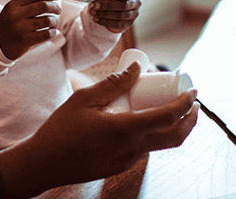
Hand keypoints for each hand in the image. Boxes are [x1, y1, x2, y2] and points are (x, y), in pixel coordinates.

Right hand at [0, 0, 60, 59]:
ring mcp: (21, 28)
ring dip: (55, 21)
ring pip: (47, 20)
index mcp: (13, 5)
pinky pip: (46, 34)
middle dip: (55, 7)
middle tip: (58, 10)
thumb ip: (29, 3)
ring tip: (54, 22)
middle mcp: (16, 15)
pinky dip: (53, 32)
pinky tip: (52, 31)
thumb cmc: (9, 24)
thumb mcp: (13, 10)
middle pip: (43, 6)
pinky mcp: (26, 40)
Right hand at [0, 61, 198, 198]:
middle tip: (192, 104)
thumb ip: (113, 84)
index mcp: (125, 129)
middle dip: (190, 121)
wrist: (43, 164)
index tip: (193, 91)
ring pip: (160, 145)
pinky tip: (141, 120)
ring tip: (168, 107)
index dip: (185, 103)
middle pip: (174, 138)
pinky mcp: (120, 166)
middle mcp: (132, 149)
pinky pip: (144, 149)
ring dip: (171, 127)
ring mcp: (127, 161)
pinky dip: (152, 134)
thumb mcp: (84, 99)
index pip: (168, 117)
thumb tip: (137, 68)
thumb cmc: (60, 130)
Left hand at [87, 0, 140, 33]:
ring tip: (93, 12)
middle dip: (108, 5)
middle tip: (95, 4)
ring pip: (120, 16)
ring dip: (105, 14)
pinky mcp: (128, 24)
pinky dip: (105, 22)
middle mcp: (136, 2)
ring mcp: (133, 14)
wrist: (109, 8)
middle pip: (124, 5)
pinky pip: (117, 24)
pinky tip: (96, 18)